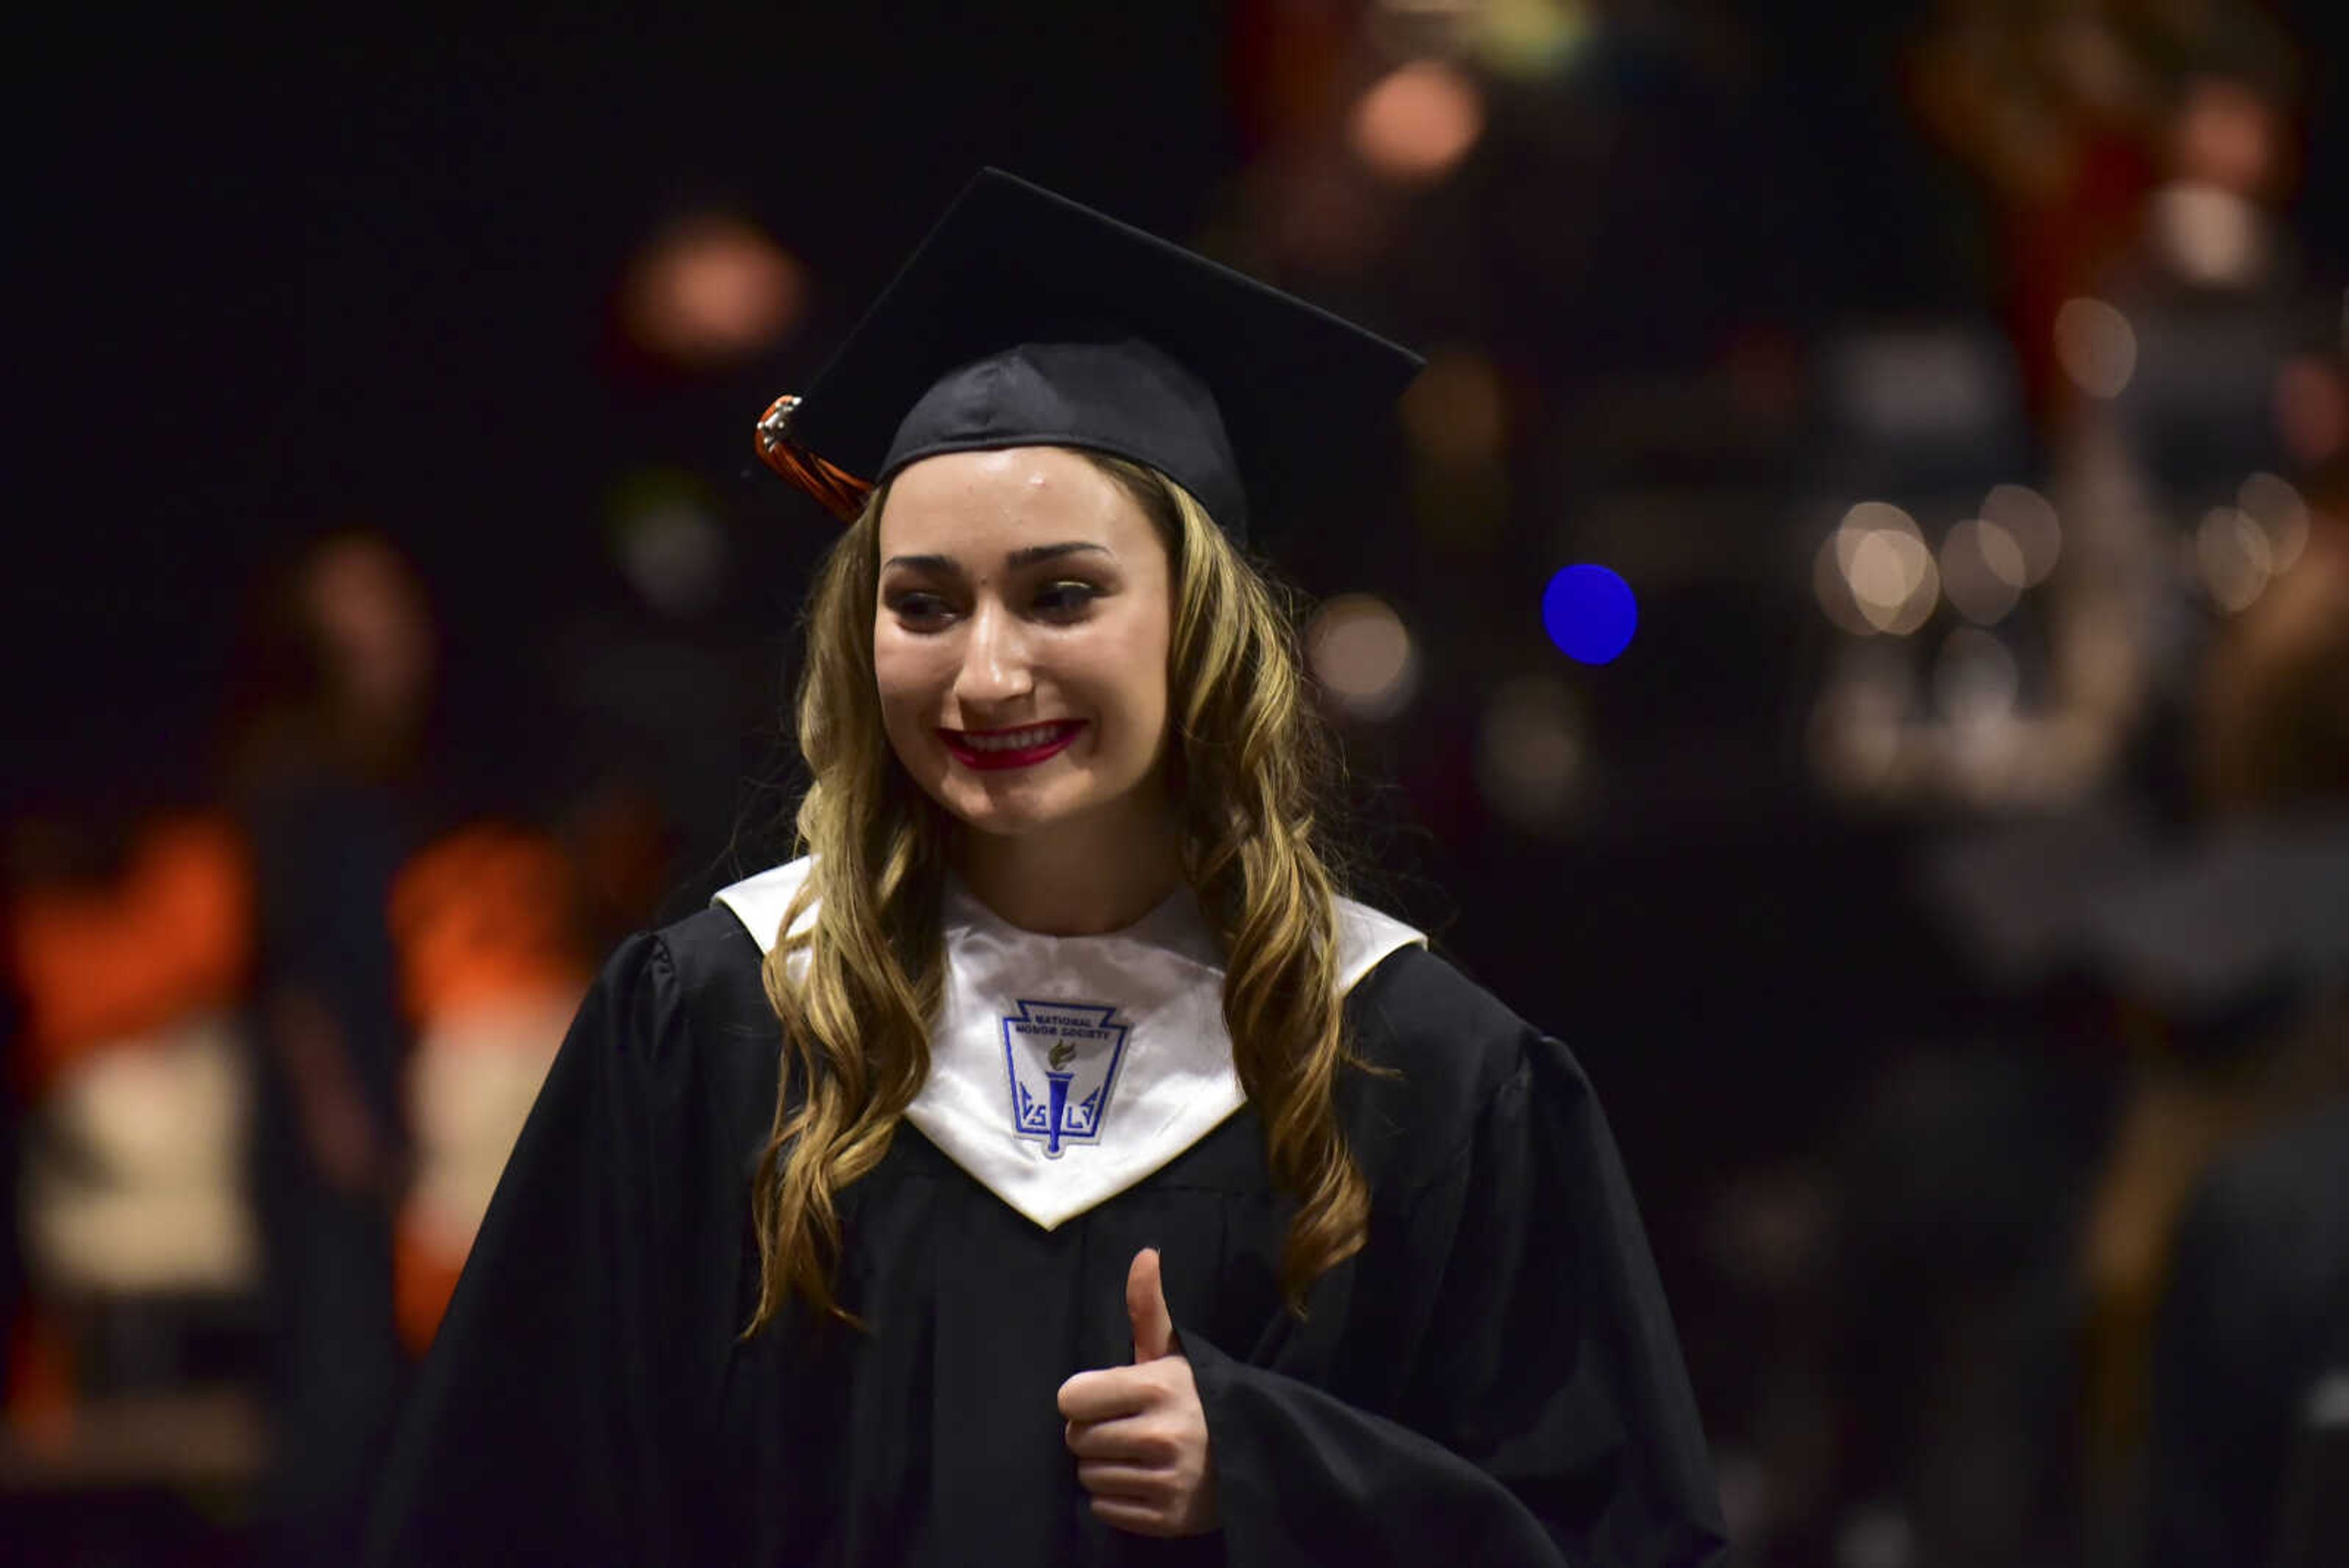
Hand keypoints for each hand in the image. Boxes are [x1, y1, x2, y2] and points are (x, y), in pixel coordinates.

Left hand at [1057, 1247, 1219, 1536]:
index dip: (1084, 1398)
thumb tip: (1145, 1253)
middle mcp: (1160, 1435)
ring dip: (1104, 1466)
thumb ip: (1148, 1308)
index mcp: (1157, 1387)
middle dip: (1093, 1432)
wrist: (1254, 1454)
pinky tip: (1142, 1481)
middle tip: (1124, 1427)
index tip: (1106, 1397)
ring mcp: (1166, 1481)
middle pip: (1076, 1439)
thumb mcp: (1175, 1353)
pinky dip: (1116, 1500)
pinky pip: (1105, 1510)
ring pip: (1088, 1477)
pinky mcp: (1167, 1519)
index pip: (1071, 1398)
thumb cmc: (1198, 1398)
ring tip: (1135, 1455)